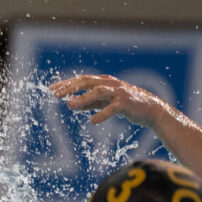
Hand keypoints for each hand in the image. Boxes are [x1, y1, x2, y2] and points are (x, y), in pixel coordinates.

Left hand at [49, 74, 171, 127]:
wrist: (150, 109)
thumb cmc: (124, 104)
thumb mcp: (104, 102)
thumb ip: (88, 102)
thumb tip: (69, 104)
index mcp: (103, 81)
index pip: (81, 80)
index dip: (66, 84)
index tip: (51, 89)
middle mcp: (110, 83)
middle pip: (86, 82)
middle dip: (70, 87)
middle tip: (56, 95)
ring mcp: (118, 92)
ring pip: (98, 92)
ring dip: (83, 98)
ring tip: (70, 106)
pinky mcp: (126, 103)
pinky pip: (113, 108)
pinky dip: (102, 114)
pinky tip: (92, 121)